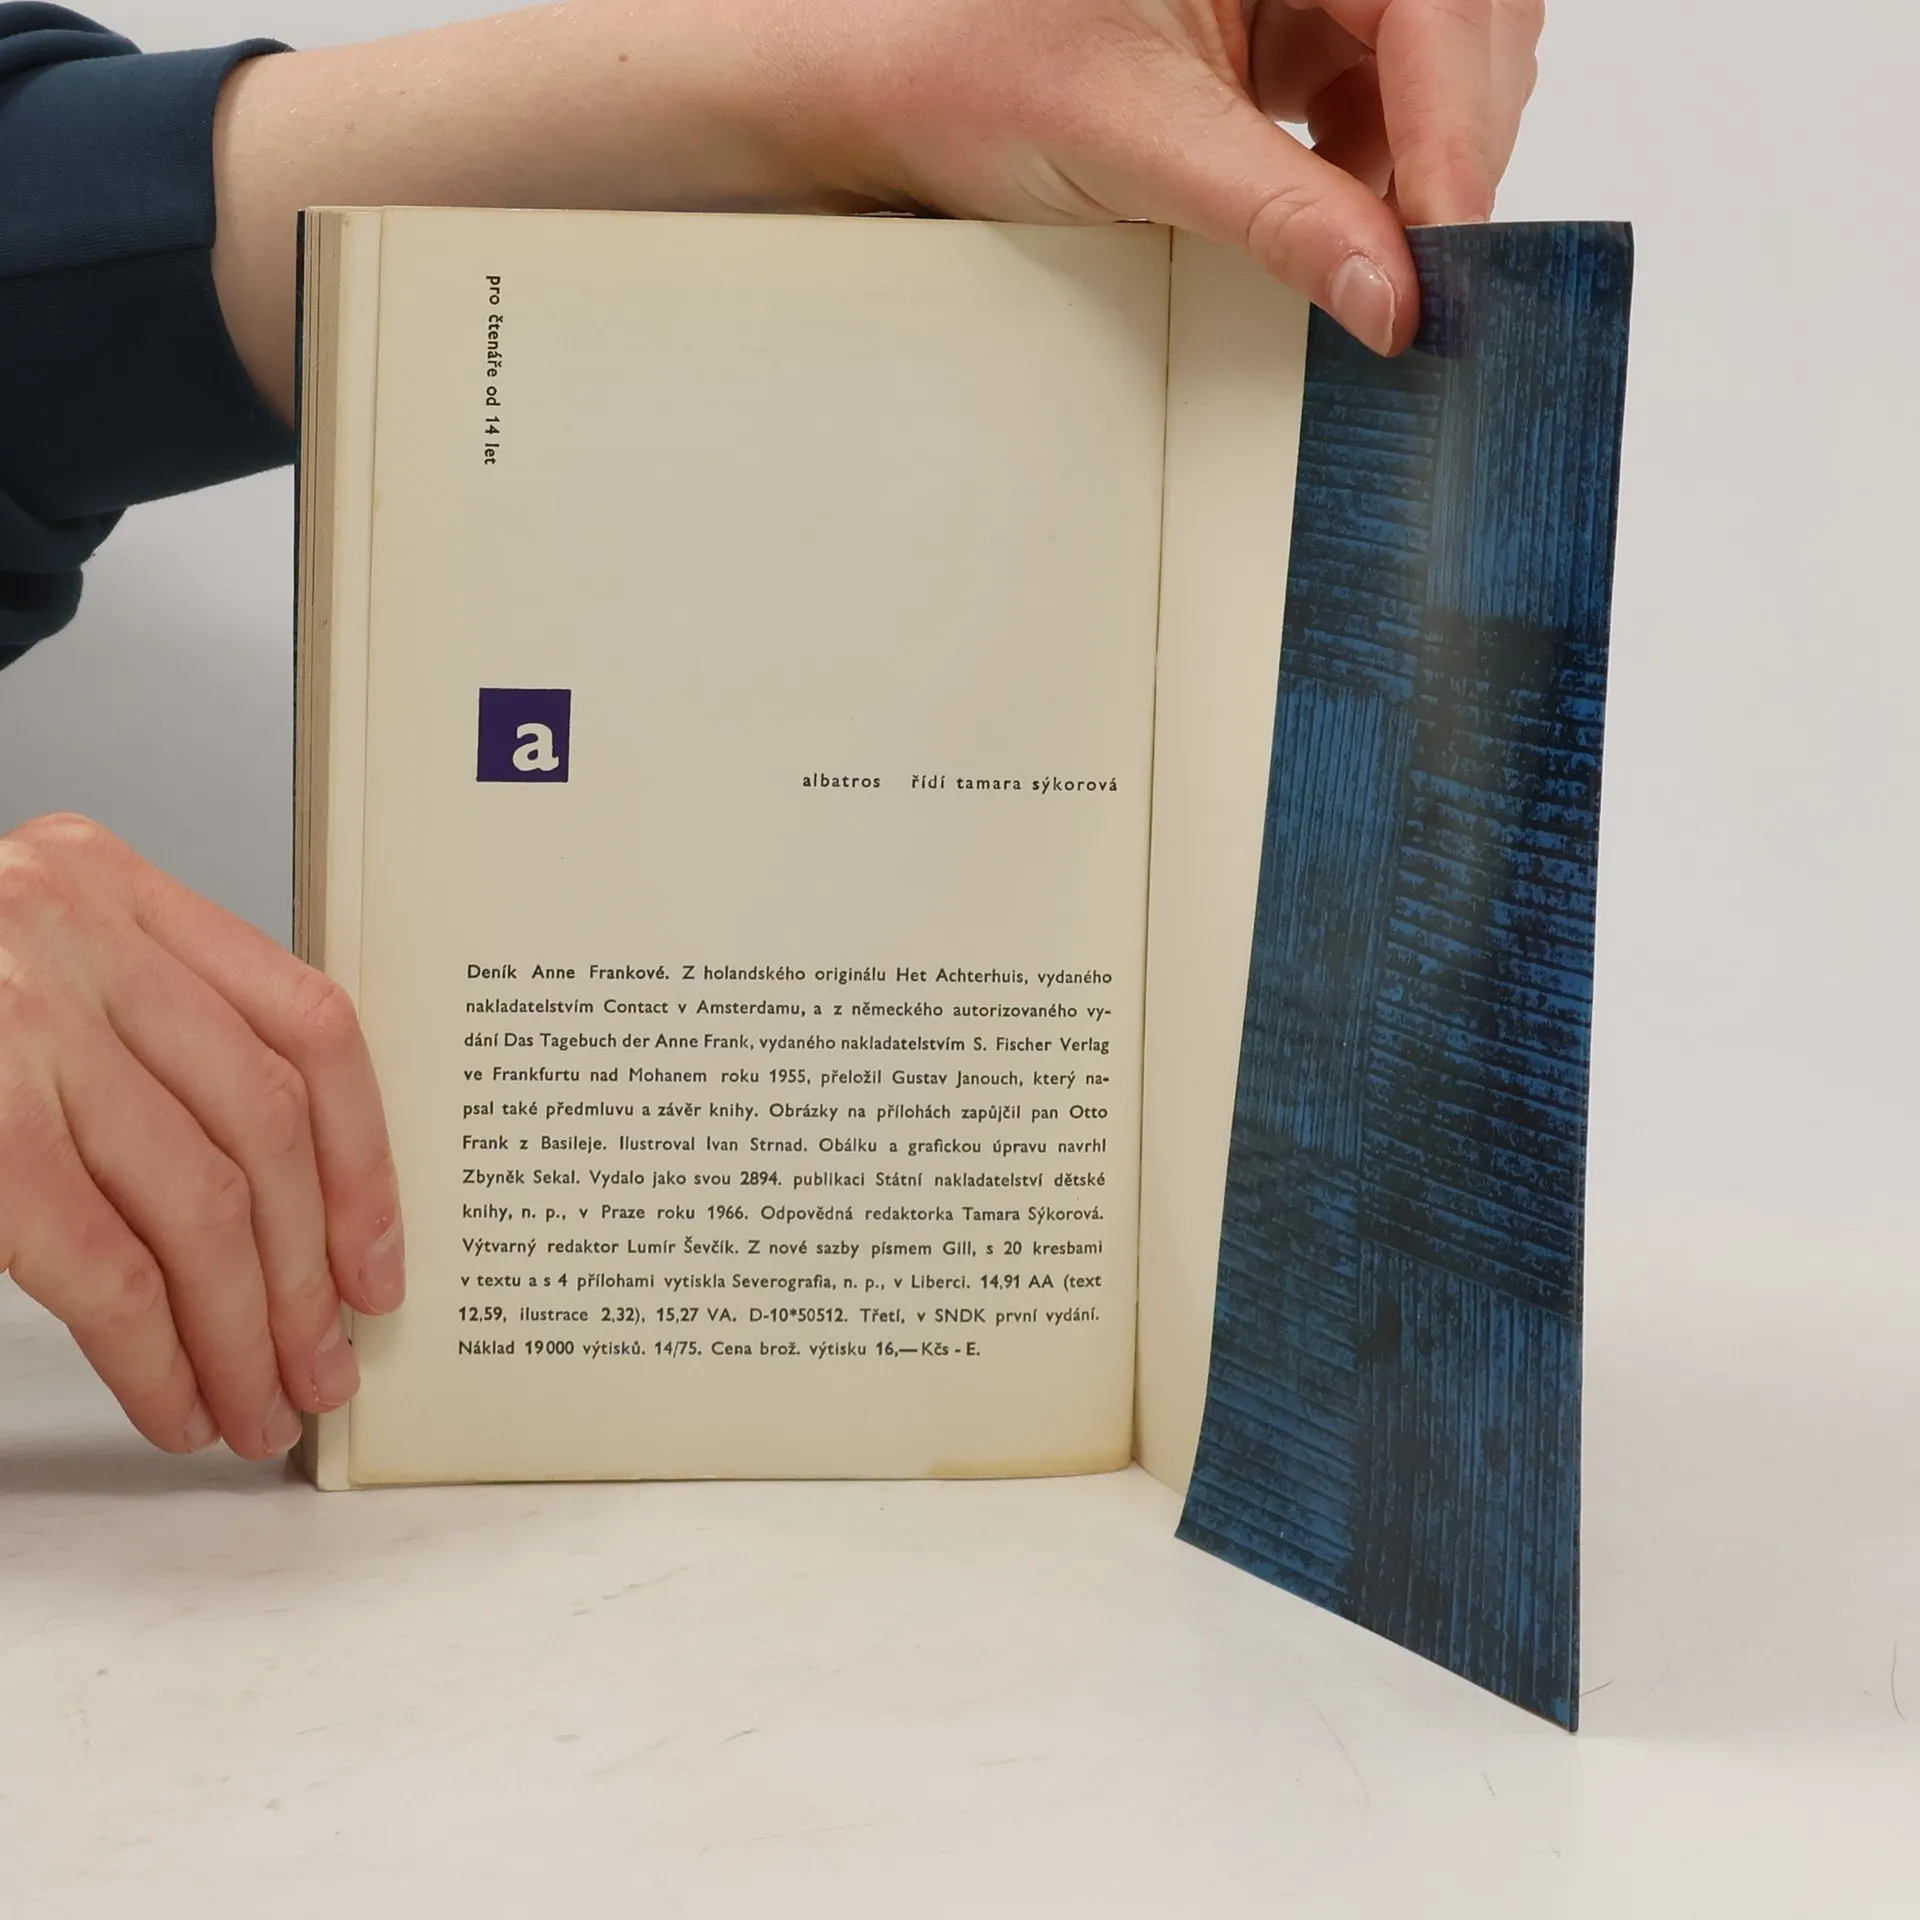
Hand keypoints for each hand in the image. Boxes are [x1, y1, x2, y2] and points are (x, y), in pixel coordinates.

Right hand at [0, 816, 403, 1456]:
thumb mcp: (28, 961)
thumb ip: (141, 1041)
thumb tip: (278, 1209)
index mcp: (112, 884)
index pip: (309, 1024)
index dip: (363, 1159)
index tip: (377, 1260)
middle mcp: (74, 932)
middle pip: (262, 1126)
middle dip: (306, 1271)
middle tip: (321, 1365)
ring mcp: (16, 1018)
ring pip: (198, 1200)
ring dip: (243, 1327)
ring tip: (258, 1403)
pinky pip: (102, 1261)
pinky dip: (154, 1349)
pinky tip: (173, 1398)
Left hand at [788, 0, 1544, 349]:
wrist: (902, 97)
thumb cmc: (978, 72)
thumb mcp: (1138, 146)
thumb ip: (1276, 217)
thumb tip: (1387, 296)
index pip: (1429, 1)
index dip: (1456, 122)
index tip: (1453, 238)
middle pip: (1459, 26)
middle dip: (1453, 146)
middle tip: (1434, 268)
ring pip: (1435, 66)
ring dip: (1423, 164)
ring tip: (1375, 251)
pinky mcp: (1290, 43)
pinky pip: (1384, 102)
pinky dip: (1382, 176)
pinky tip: (1344, 229)